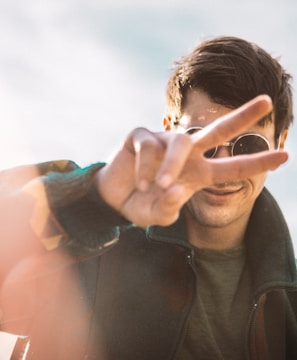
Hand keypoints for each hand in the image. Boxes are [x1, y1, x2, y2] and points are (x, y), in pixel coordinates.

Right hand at [94, 95, 287, 226]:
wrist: (112, 198)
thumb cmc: (141, 205)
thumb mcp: (158, 216)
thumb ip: (169, 208)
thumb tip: (175, 187)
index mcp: (196, 173)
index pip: (230, 166)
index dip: (256, 161)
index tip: (284, 155)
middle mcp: (185, 153)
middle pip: (217, 130)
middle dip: (241, 116)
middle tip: (267, 100)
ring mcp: (164, 141)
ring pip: (179, 143)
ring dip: (170, 167)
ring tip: (156, 188)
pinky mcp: (141, 135)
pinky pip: (149, 146)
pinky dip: (145, 168)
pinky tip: (139, 182)